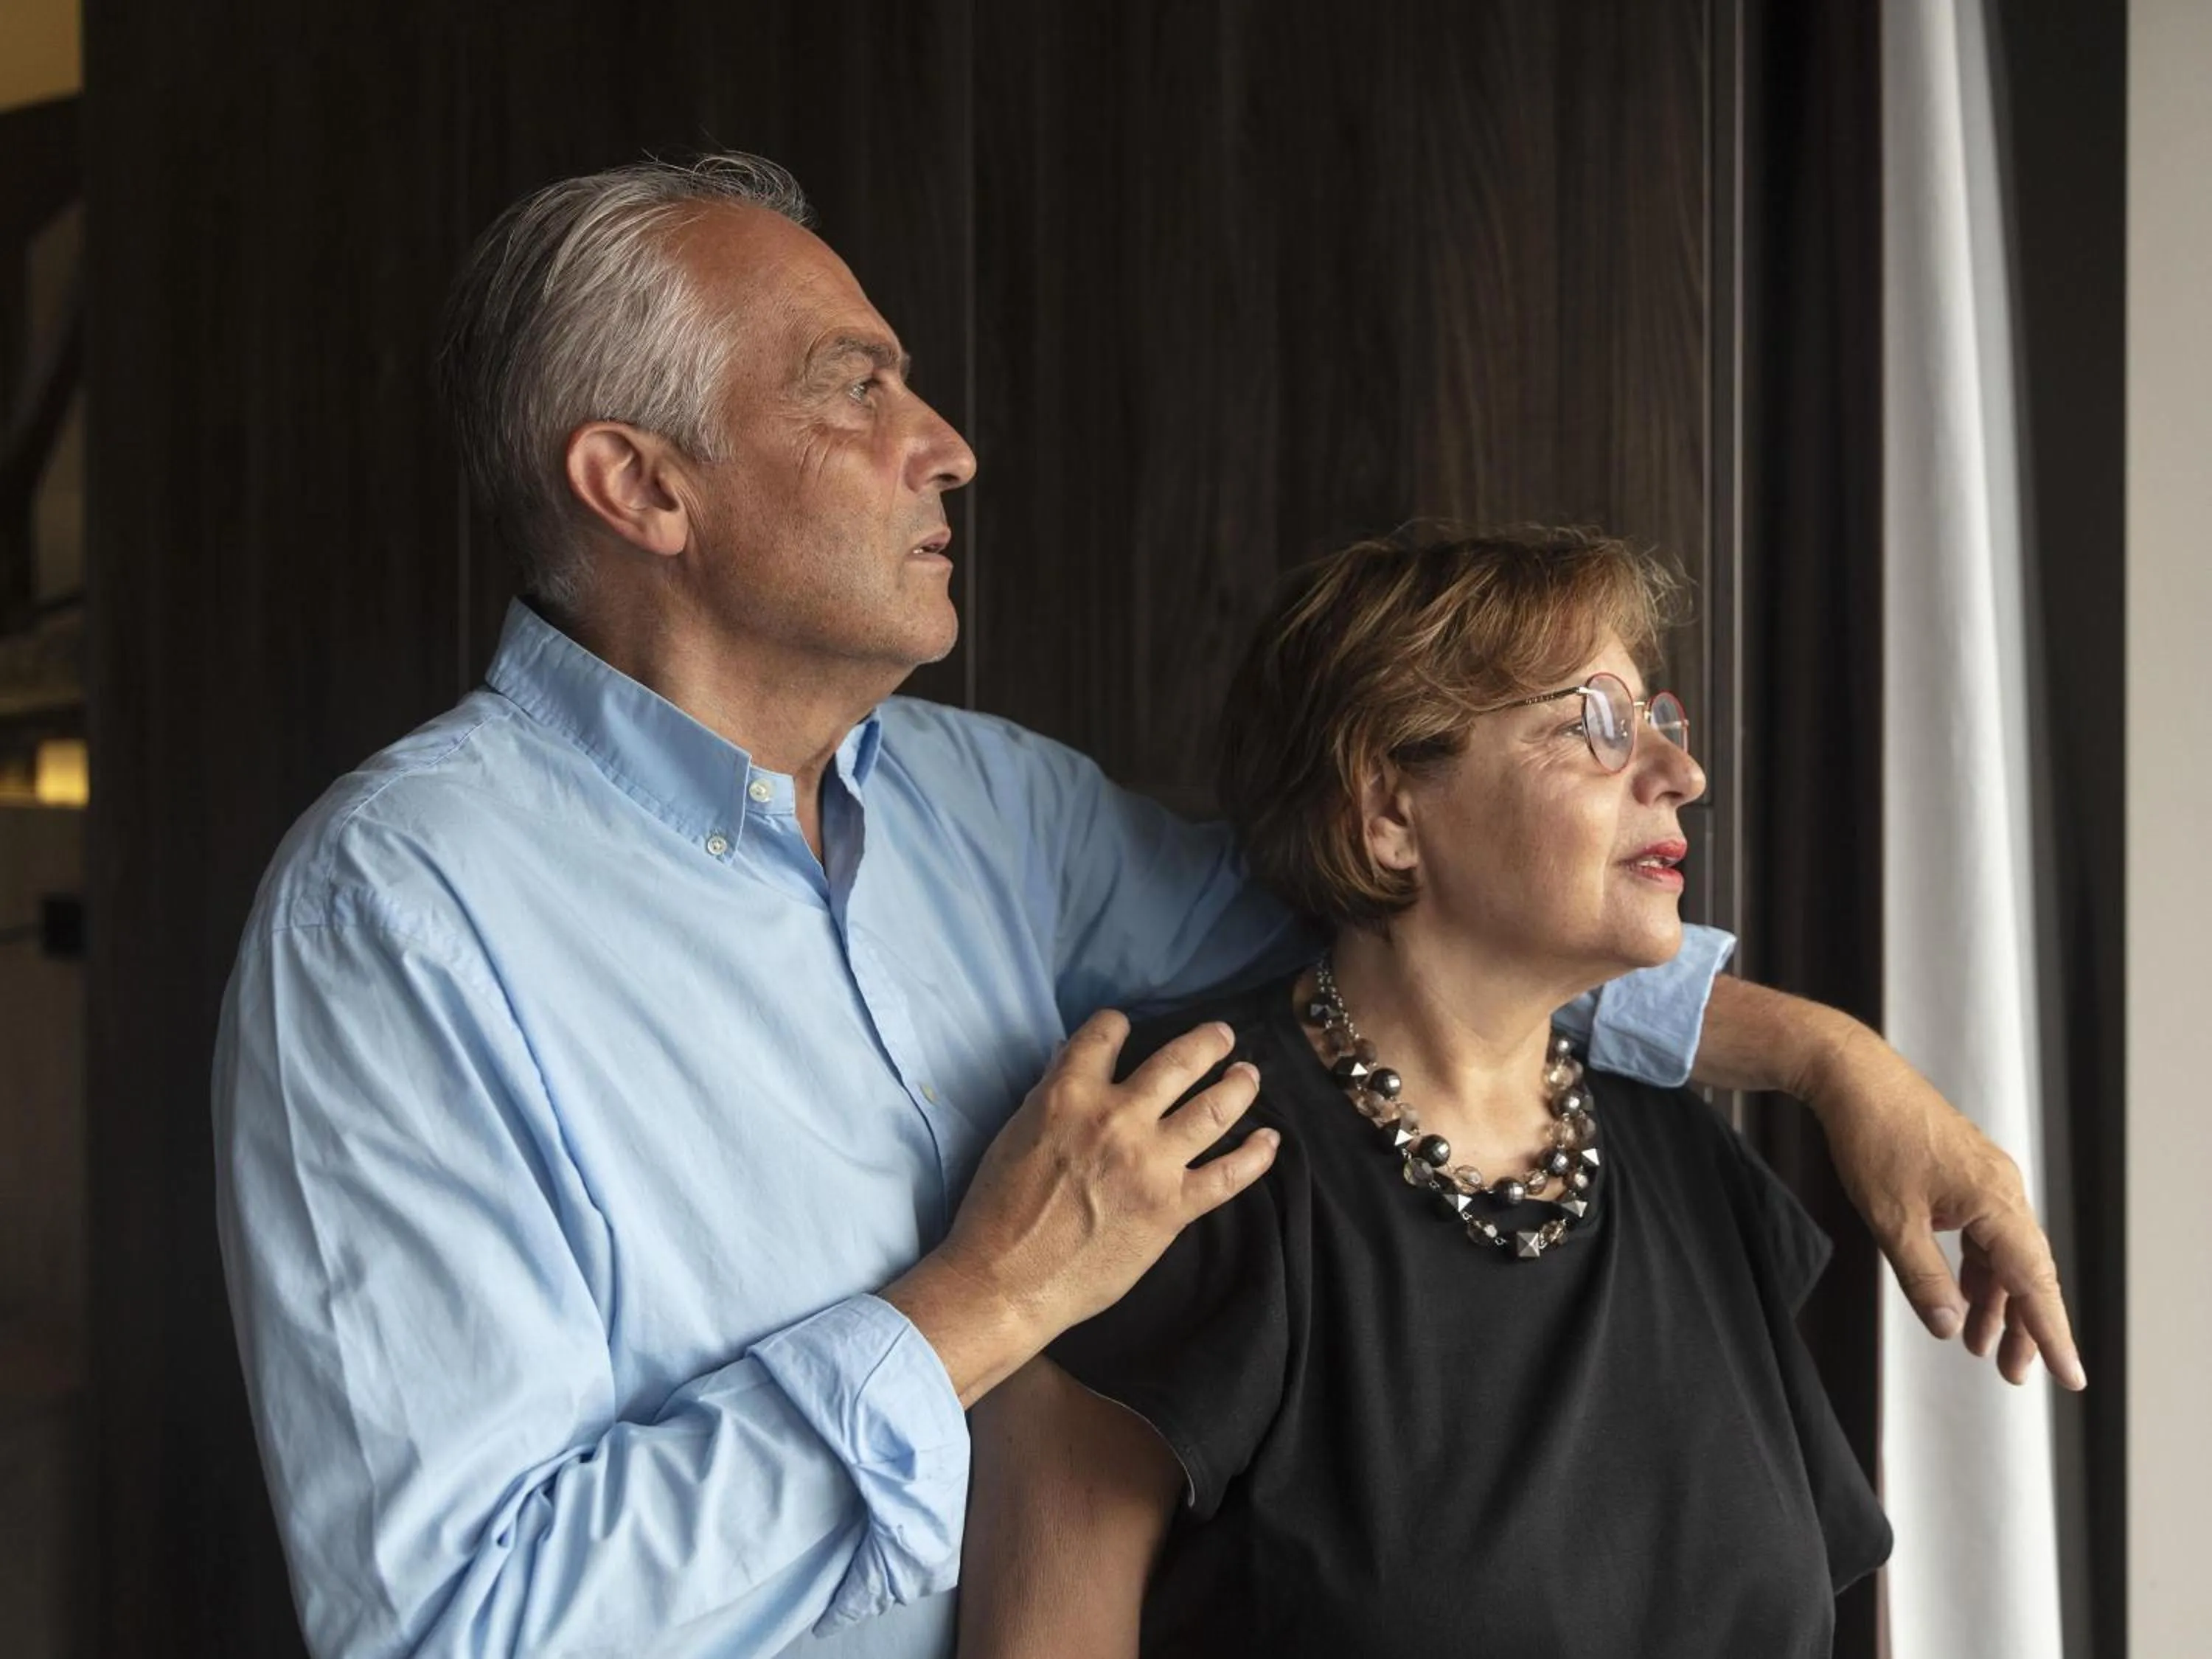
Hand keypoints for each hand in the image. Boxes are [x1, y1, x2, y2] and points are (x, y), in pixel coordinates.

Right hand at [883, 1010, 1274, 1404]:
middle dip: (1208, 1042)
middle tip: (1222, 1036)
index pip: (1106, 1034)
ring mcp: (1151, 1162)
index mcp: (1069, 1093)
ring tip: (1249, 1074)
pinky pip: (1229, 1174)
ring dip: (1239, 1085)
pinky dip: (1256, 1155)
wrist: (1006, 1281)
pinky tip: (1269, 1140)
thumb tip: (1078, 1077)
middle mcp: (1117, 1117)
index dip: (1117, 1025)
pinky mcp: (1172, 1207)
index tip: (1127, 1029)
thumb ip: (1053, 1099)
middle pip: (1179, 1061)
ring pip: (1215, 1107)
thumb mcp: (1016, 1132)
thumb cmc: (997, 1210)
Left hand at [1806, 1020, 2085, 1390]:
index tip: (2069, 1377)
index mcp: (1995, 1199)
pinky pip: (1983, 1234)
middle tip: (2012, 1375)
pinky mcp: (1965, 1175)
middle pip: (2025, 1272)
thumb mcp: (1891, 1218)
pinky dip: (1976, 1269)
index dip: (2050, 1333)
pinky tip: (1964, 1298)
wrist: (1850, 1074)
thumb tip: (1949, 1327)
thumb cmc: (1870, 1137)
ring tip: (1980, 1347)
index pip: (2033, 1281)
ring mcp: (1985, 1180)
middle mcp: (2002, 1189)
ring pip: (2003, 1254)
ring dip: (1995, 1301)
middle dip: (2022, 1326)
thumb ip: (1922, 1277)